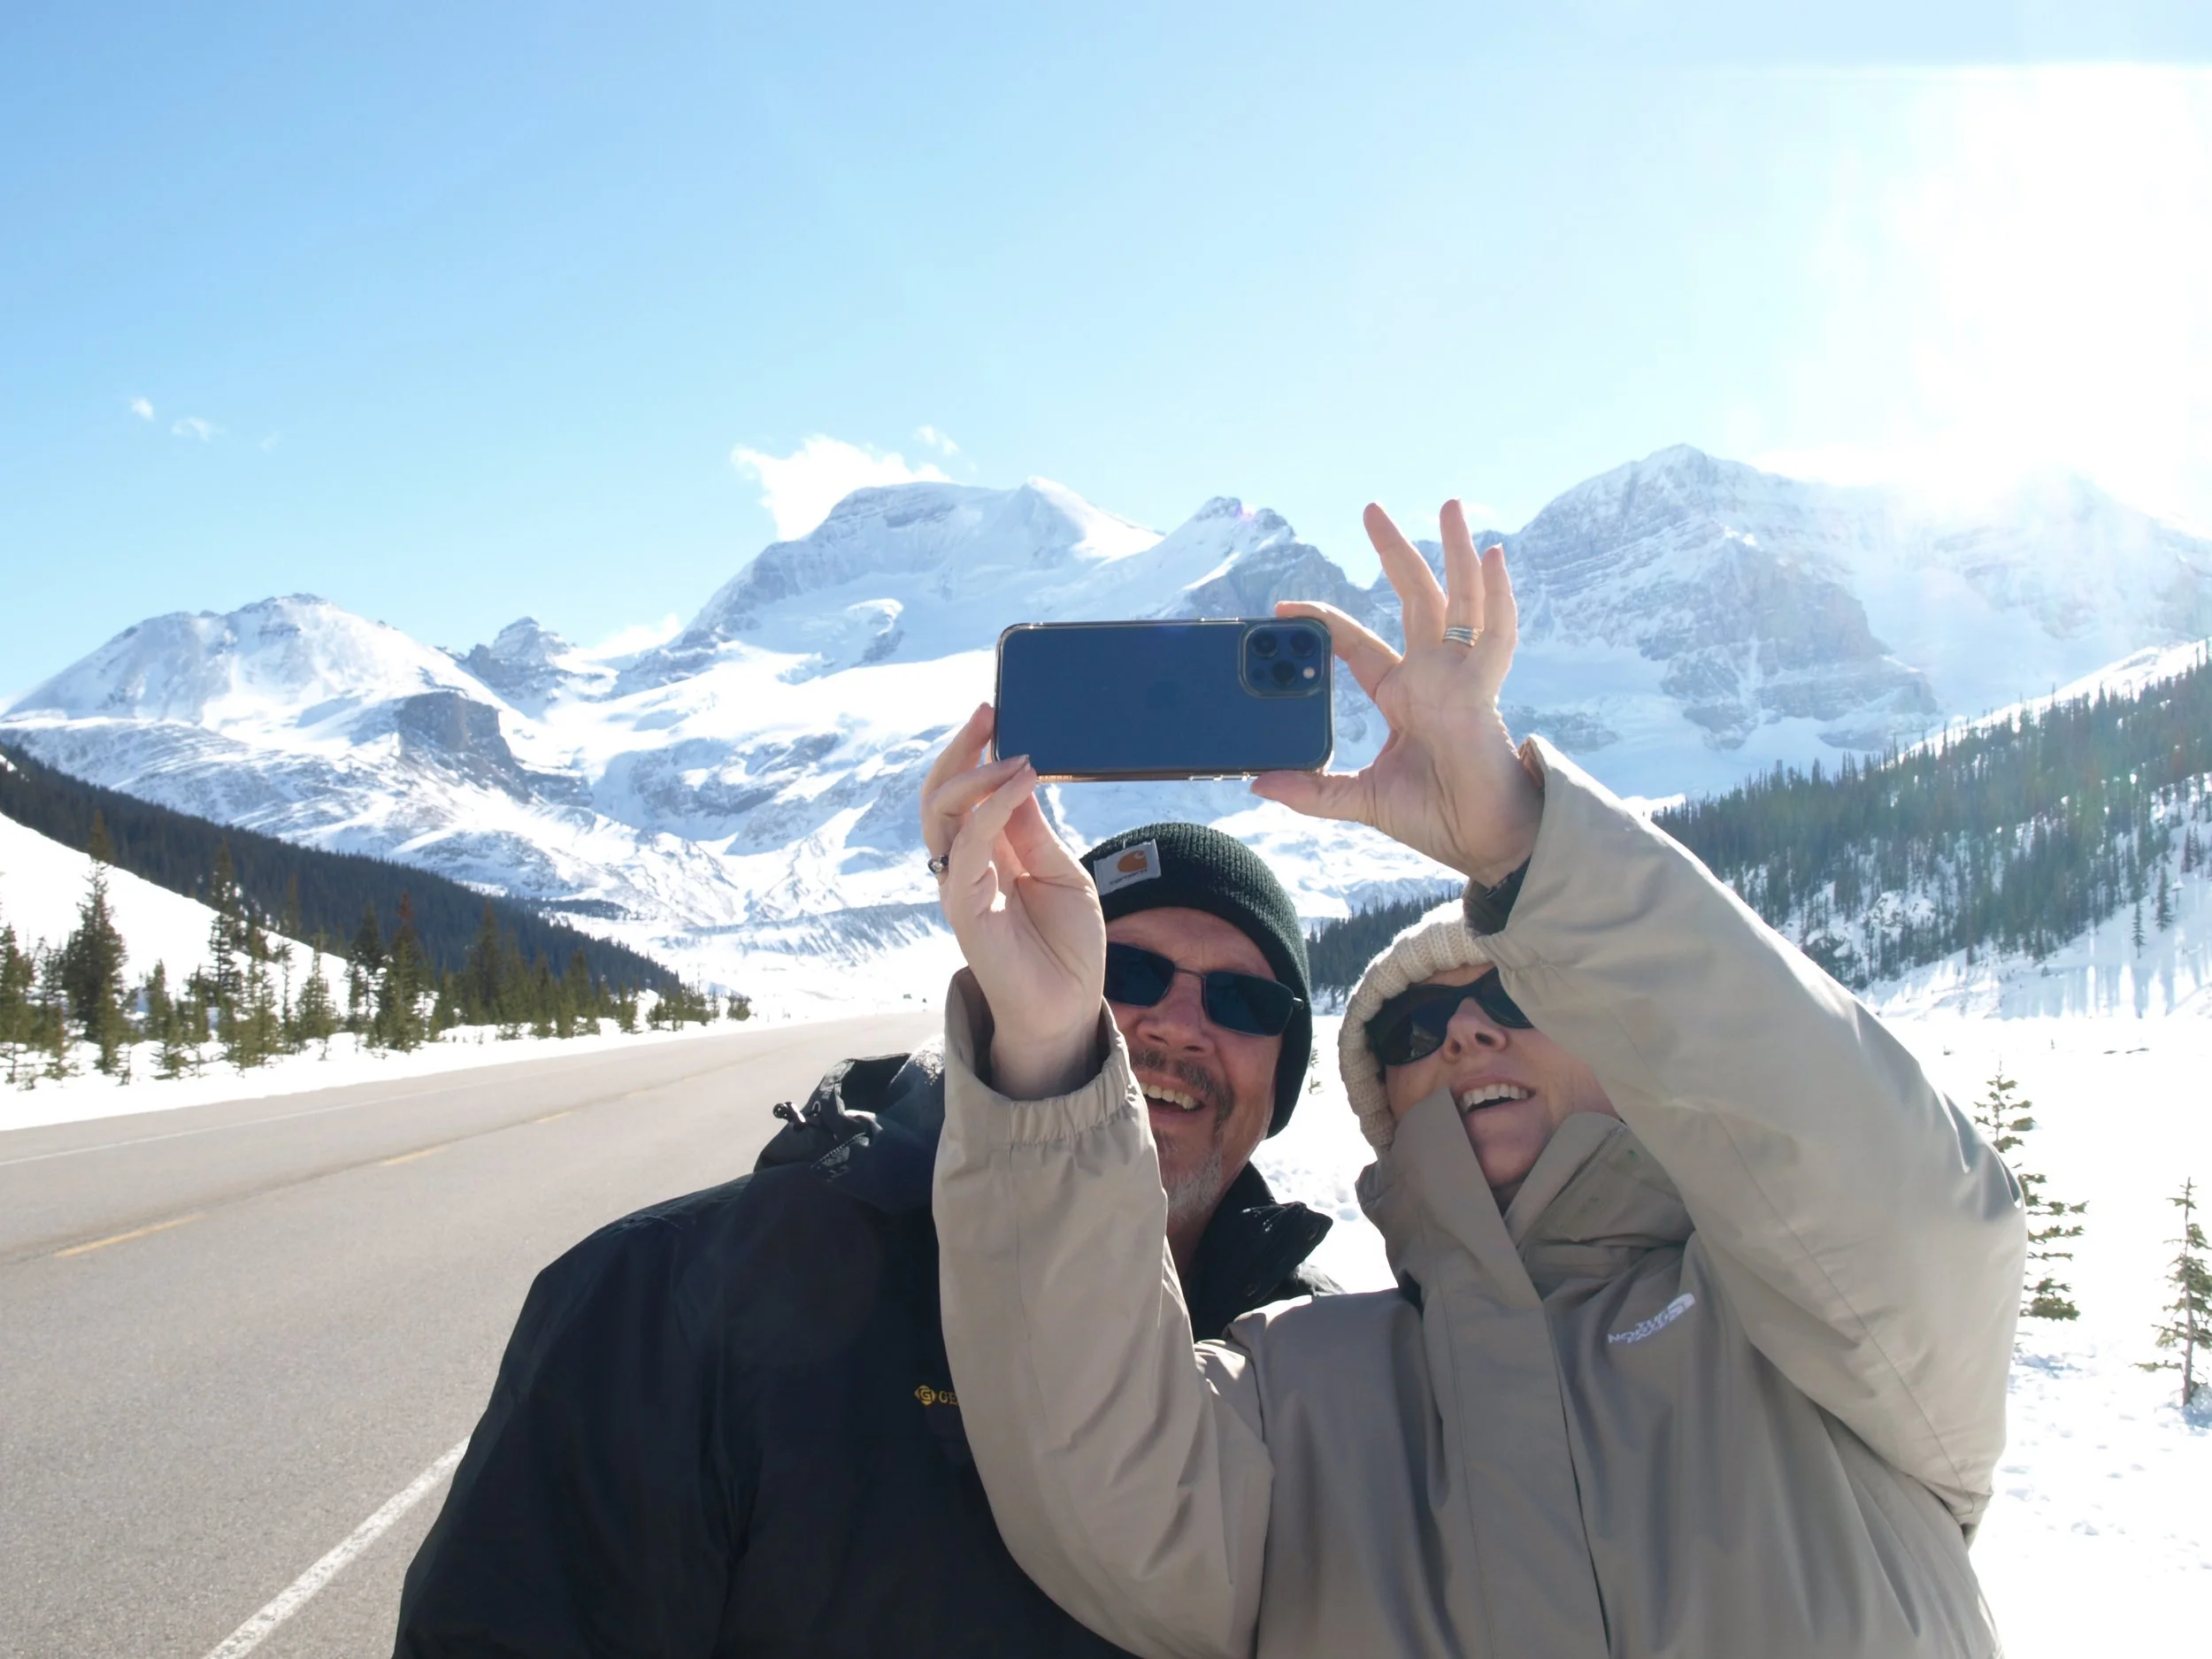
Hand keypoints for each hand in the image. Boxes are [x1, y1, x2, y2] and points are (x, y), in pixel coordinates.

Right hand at [920, 704, 1107, 1097]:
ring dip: (972, 772)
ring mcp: (960, 882)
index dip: (977, 751)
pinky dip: (990, 809)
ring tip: (1010, 748)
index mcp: (990, 851)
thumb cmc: (1067, 944)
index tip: (997, 713)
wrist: (1067, 1006)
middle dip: (962, 749)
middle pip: (943, 793)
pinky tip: (1018, 784)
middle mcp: (967, 862)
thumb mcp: (1061, 871)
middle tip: (988, 711)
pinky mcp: (964, 906)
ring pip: (941, 812)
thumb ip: (1033, 829)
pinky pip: (967, 846)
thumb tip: (1018, 772)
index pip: (969, 791)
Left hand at [1252, 500, 1541, 884]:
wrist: (1485, 845)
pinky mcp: (1483, 692)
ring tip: (1452, 506)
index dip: (1324, 624)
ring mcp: (1461, 679)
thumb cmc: (1436, 818)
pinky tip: (1494, 556)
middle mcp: (1433, 676)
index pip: (1358, 644)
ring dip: (1454, 553)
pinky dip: (1497, 595)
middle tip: (1371, 509)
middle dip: (1394, 553)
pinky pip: (1495, 636)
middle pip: (1414, 599)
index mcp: (1403, 695)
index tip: (1285, 609)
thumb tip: (1259, 781)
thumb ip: (1313, 791)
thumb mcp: (1360, 800)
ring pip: (1459, 601)